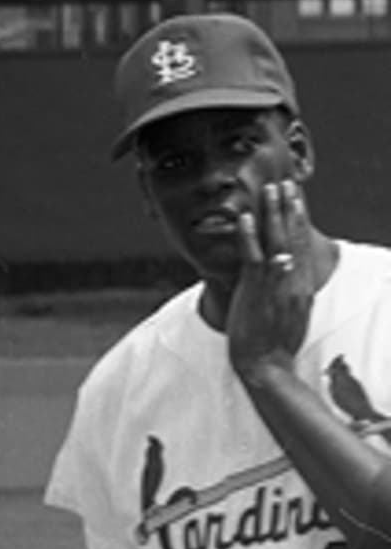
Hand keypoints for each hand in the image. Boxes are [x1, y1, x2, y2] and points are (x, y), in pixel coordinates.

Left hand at [228, 179, 318, 382]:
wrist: (267, 365)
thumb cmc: (273, 344)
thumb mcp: (289, 314)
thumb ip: (289, 292)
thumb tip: (286, 278)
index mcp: (301, 285)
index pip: (303, 245)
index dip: (300, 220)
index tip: (297, 198)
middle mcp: (293, 280)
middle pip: (295, 236)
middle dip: (291, 208)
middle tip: (287, 183)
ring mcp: (275, 283)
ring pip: (277, 240)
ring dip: (274, 213)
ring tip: (272, 188)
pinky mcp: (257, 289)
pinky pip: (253, 257)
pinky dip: (249, 236)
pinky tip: (245, 217)